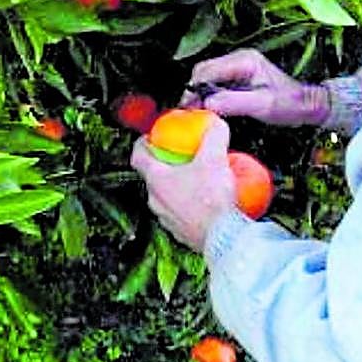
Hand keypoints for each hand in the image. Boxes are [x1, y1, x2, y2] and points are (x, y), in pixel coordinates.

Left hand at [131, 114, 235, 250]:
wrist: (223, 238)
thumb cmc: (212, 198)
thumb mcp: (215, 158)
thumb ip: (214, 135)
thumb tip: (216, 123)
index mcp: (156, 179)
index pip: (138, 155)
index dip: (143, 142)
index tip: (152, 136)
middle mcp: (155, 200)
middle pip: (154, 176)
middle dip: (167, 164)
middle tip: (183, 156)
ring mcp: (166, 219)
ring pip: (167, 196)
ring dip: (179, 186)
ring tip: (199, 179)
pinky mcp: (181, 233)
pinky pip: (181, 213)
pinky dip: (190, 205)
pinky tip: (208, 201)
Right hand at [181, 49, 329, 126]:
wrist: (306, 104)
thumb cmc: (289, 104)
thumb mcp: (263, 106)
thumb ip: (234, 103)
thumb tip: (207, 104)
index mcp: (244, 61)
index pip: (208, 70)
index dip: (194, 89)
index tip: (188, 108)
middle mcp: (239, 58)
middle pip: (203, 71)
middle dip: (194, 90)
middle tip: (191, 112)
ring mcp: (238, 65)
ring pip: (207, 76)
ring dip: (200, 93)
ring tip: (199, 112)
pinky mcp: (238, 75)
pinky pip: (216, 82)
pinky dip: (209, 94)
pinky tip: (210, 108)